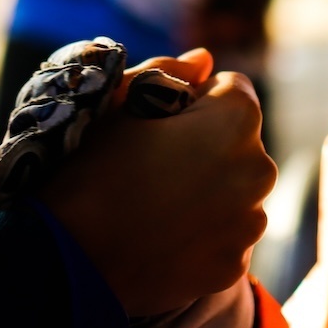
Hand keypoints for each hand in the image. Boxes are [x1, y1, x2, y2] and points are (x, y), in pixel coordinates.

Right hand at [39, 49, 276, 317]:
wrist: (69, 260)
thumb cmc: (91, 169)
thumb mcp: (121, 103)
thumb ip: (169, 71)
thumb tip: (204, 59)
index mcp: (237, 119)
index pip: (230, 89)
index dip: (193, 99)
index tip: (158, 121)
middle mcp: (258, 170)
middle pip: (238, 143)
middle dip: (208, 145)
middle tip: (153, 164)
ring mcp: (248, 224)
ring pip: (235, 191)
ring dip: (210, 191)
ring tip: (156, 203)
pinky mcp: (233, 267)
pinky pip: (224, 237)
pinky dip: (202, 235)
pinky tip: (162, 236)